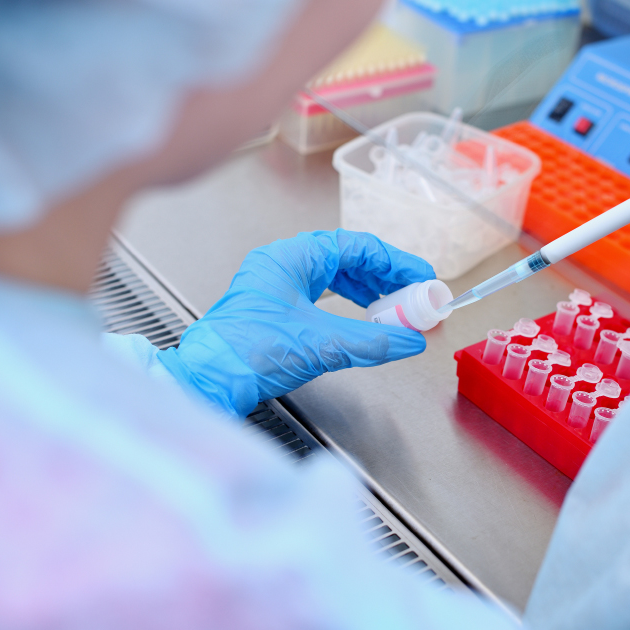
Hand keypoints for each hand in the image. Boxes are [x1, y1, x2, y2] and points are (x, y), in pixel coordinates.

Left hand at [157, 230, 434, 416]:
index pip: (356, 247)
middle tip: (413, 296)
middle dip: (385, 278)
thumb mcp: (322, 344)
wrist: (208, 382)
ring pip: (334, 277)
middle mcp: (282, 265)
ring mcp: (276, 286)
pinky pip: (321, 295)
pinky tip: (363, 318)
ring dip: (368, 291)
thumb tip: (410, 339)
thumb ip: (372, 341)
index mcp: (291, 257)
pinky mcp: (273, 309)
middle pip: (347, 259)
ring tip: (394, 309)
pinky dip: (348, 305)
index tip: (421, 277)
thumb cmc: (246, 353)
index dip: (395, 262)